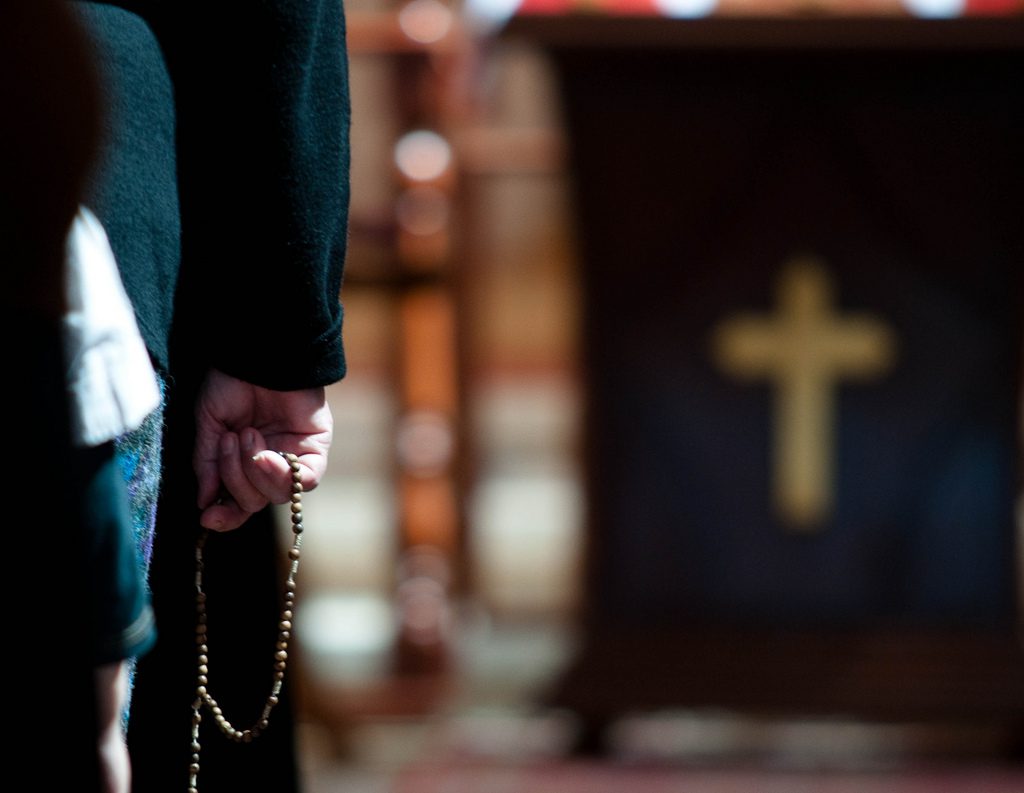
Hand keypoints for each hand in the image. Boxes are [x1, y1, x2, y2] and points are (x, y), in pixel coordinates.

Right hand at [193, 368, 332, 530]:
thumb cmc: (230, 383)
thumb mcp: (209, 425)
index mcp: (243, 463)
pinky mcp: (317, 448)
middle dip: (234, 478)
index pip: (238, 504)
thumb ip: (207, 465)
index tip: (207, 517)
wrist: (257, 354)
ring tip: (246, 435)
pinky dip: (282, 475)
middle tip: (228, 442)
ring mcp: (294, 458)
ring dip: (252, 471)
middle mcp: (270, 466)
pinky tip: (266, 455)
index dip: (225, 516)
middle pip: (254, 502)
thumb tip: (205, 502)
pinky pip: (307, 481)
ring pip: (276, 495)